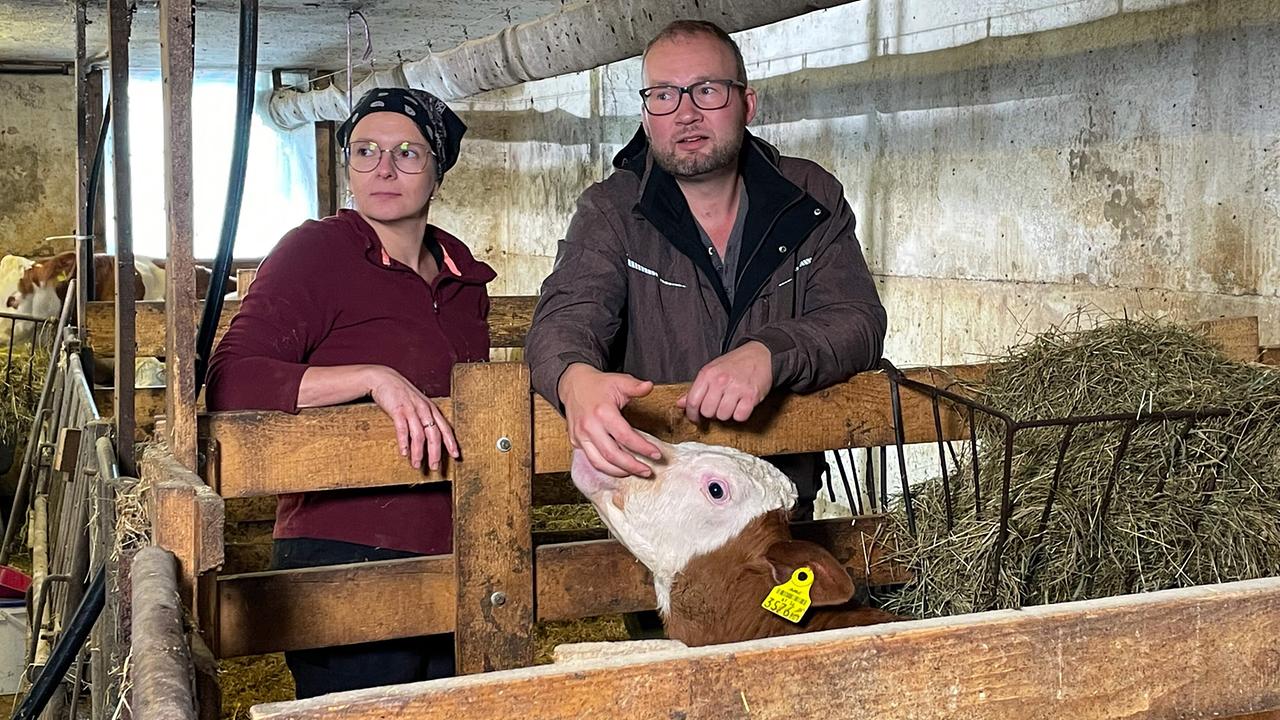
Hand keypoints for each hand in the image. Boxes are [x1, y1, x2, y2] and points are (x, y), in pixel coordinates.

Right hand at [367, 366, 458, 470]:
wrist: (384, 378)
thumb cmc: (401, 393)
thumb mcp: (417, 404)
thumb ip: (424, 417)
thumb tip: (429, 436)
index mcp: (431, 409)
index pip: (445, 428)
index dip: (451, 442)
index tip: (455, 455)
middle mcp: (424, 409)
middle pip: (434, 434)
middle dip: (435, 453)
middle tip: (434, 467)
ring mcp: (411, 409)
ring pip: (419, 435)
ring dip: (418, 452)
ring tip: (416, 465)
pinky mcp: (397, 409)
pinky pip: (402, 429)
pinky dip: (404, 442)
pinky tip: (404, 453)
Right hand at [558, 363, 661, 477]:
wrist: (573, 384)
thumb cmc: (598, 385)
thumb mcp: (618, 381)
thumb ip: (635, 386)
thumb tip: (649, 386)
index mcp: (602, 412)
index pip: (625, 436)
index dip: (642, 448)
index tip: (656, 454)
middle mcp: (589, 426)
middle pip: (612, 454)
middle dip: (632, 466)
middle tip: (648, 471)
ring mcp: (580, 436)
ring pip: (599, 462)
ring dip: (618, 471)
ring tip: (634, 472)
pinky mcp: (575, 441)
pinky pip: (591, 459)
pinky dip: (606, 467)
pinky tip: (619, 468)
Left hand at [677, 341, 772, 422]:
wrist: (760, 354)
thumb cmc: (735, 363)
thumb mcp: (712, 370)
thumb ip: (696, 388)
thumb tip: (680, 403)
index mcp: (707, 374)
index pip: (692, 401)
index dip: (692, 414)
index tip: (696, 418)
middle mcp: (720, 381)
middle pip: (707, 411)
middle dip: (712, 413)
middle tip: (718, 406)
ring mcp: (736, 388)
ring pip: (723, 416)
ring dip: (727, 414)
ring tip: (731, 404)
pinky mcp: (751, 395)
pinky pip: (740, 416)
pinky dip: (740, 415)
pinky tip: (741, 406)